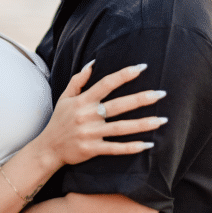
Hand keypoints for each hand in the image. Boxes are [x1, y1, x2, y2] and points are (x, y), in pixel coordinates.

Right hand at [36, 62, 166, 169]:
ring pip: (121, 128)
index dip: (124, 75)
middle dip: (141, 99)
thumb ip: (78, 80)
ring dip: (143, 124)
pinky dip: (131, 147)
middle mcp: (87, 116)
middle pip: (118, 105)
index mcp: (82, 101)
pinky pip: (115, 148)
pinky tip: (148, 145)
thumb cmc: (59, 120)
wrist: (48, 148)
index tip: (142, 68)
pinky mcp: (92, 149)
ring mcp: (91, 133)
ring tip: (162, 120)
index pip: (106, 84)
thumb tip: (92, 63)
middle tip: (161, 94)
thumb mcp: (64, 97)